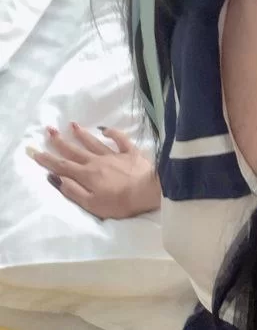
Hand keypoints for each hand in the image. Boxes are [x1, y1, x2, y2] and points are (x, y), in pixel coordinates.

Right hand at [27, 123, 160, 219]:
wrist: (148, 191)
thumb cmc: (120, 203)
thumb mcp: (92, 204)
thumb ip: (74, 191)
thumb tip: (56, 179)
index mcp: (87, 175)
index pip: (63, 166)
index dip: (48, 160)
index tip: (34, 151)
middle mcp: (97, 162)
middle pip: (75, 151)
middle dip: (60, 141)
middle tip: (49, 130)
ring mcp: (114, 155)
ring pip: (94, 143)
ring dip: (82, 134)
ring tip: (72, 125)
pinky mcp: (131, 153)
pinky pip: (120, 140)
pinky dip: (113, 133)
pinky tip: (105, 129)